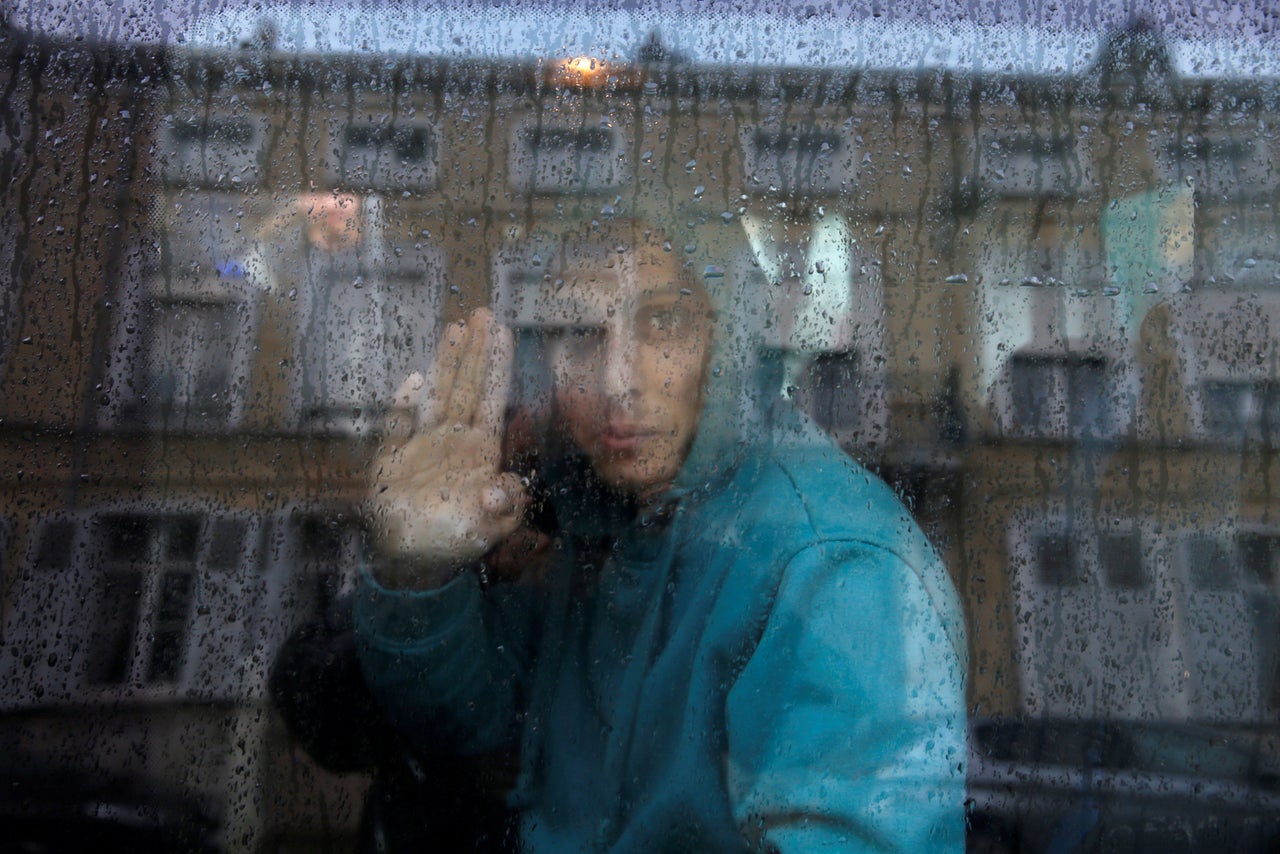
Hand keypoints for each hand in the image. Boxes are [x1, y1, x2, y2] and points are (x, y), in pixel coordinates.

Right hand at [366, 309, 527, 588]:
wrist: (413, 561)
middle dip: (475, 350)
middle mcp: (453, 440)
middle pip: (466, 386)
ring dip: (444, 363)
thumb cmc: (456, 541)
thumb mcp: (490, 529)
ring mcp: (422, 445)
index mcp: (480, 451)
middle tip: (484, 312)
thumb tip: (503, 482)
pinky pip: (397, 427)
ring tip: (454, 328)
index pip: (491, 399)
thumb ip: (504, 507)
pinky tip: (411, 381)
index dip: (496, 366)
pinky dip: (403, 406)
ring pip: (435, 396)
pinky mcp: (393, 459)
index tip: (504, 332)